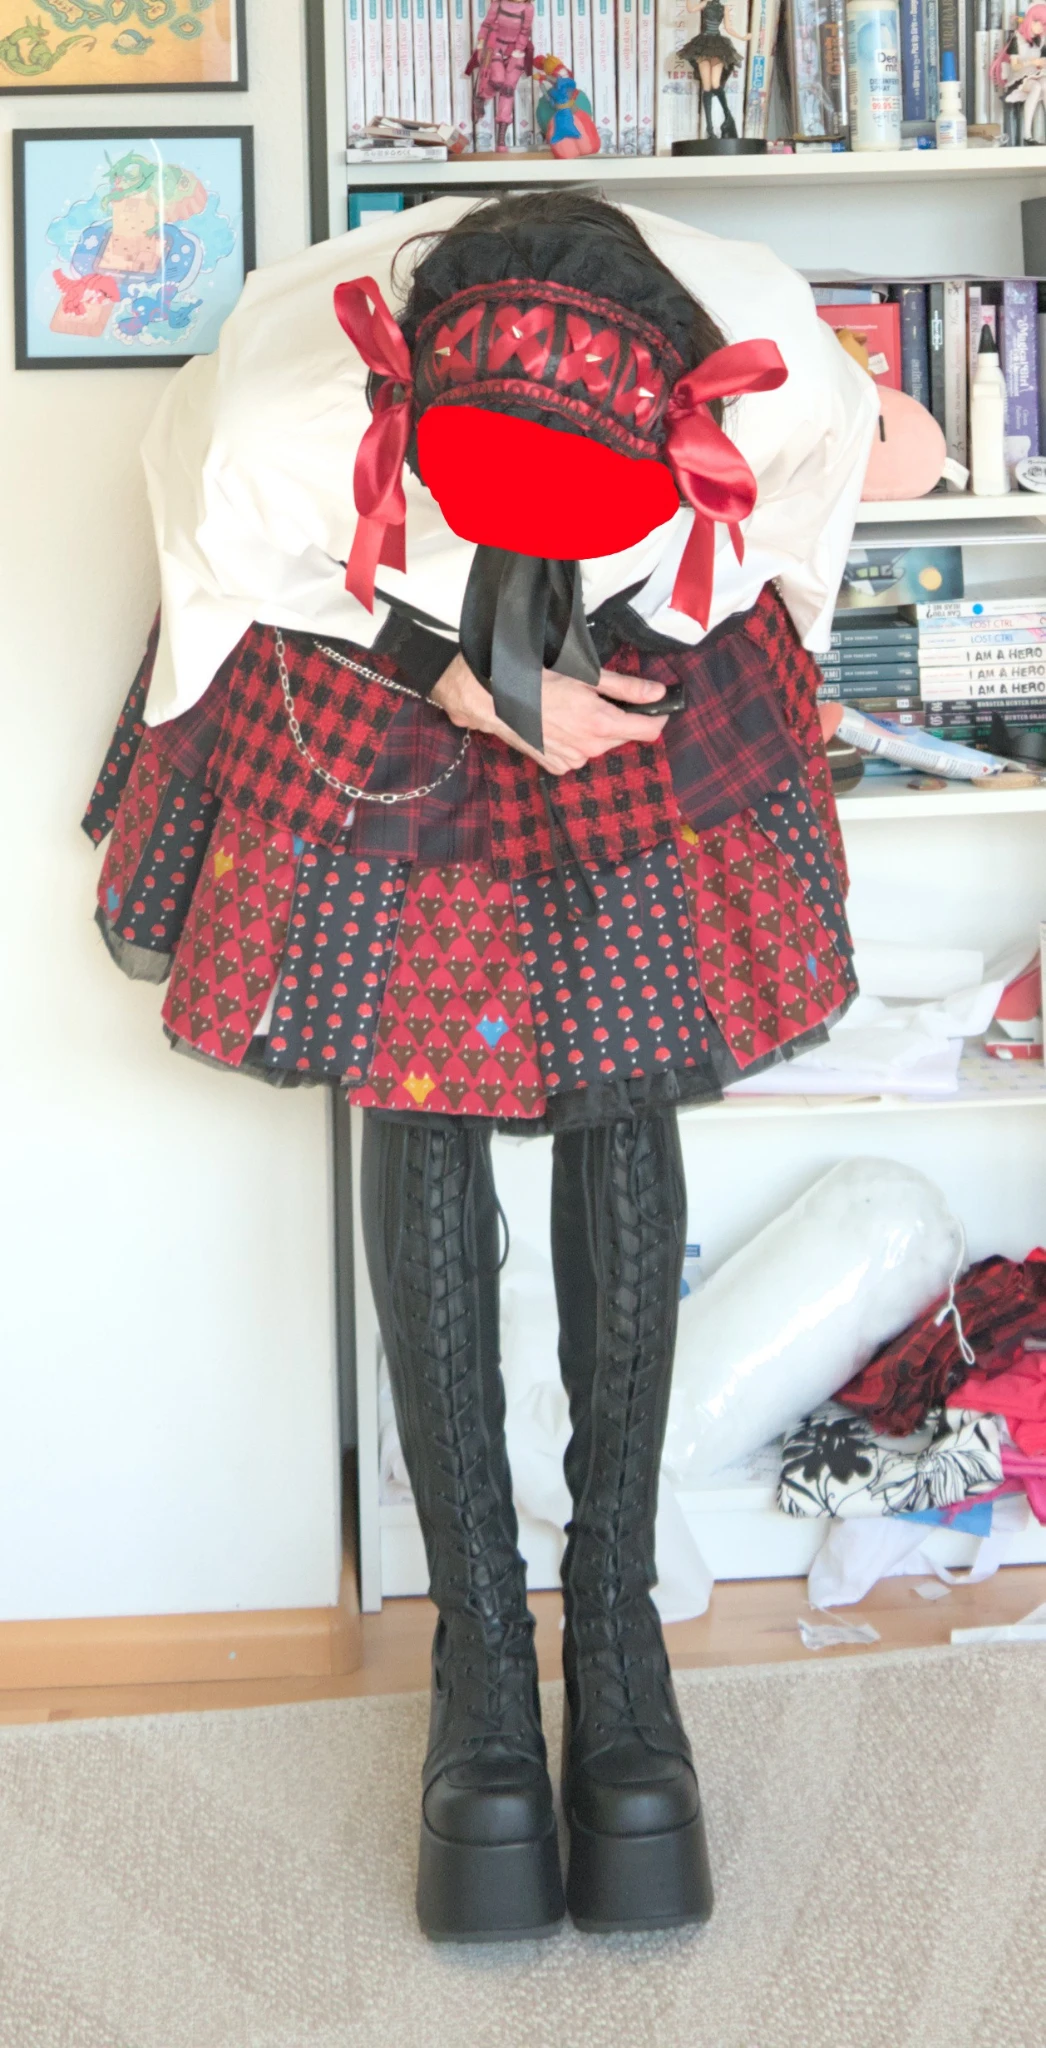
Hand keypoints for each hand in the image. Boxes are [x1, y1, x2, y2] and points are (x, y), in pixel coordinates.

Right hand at [430, 654, 668, 775]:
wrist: (492, 700)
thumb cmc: (536, 681)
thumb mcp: (586, 676)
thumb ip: (626, 688)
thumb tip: (658, 693)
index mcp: (601, 725)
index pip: (649, 731)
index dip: (659, 717)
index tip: (657, 705)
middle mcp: (590, 749)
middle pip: (623, 736)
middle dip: (621, 719)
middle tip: (600, 697)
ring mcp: (573, 761)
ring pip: (601, 745)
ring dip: (597, 729)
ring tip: (573, 709)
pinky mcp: (557, 766)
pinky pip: (579, 754)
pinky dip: (577, 741)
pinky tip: (559, 725)